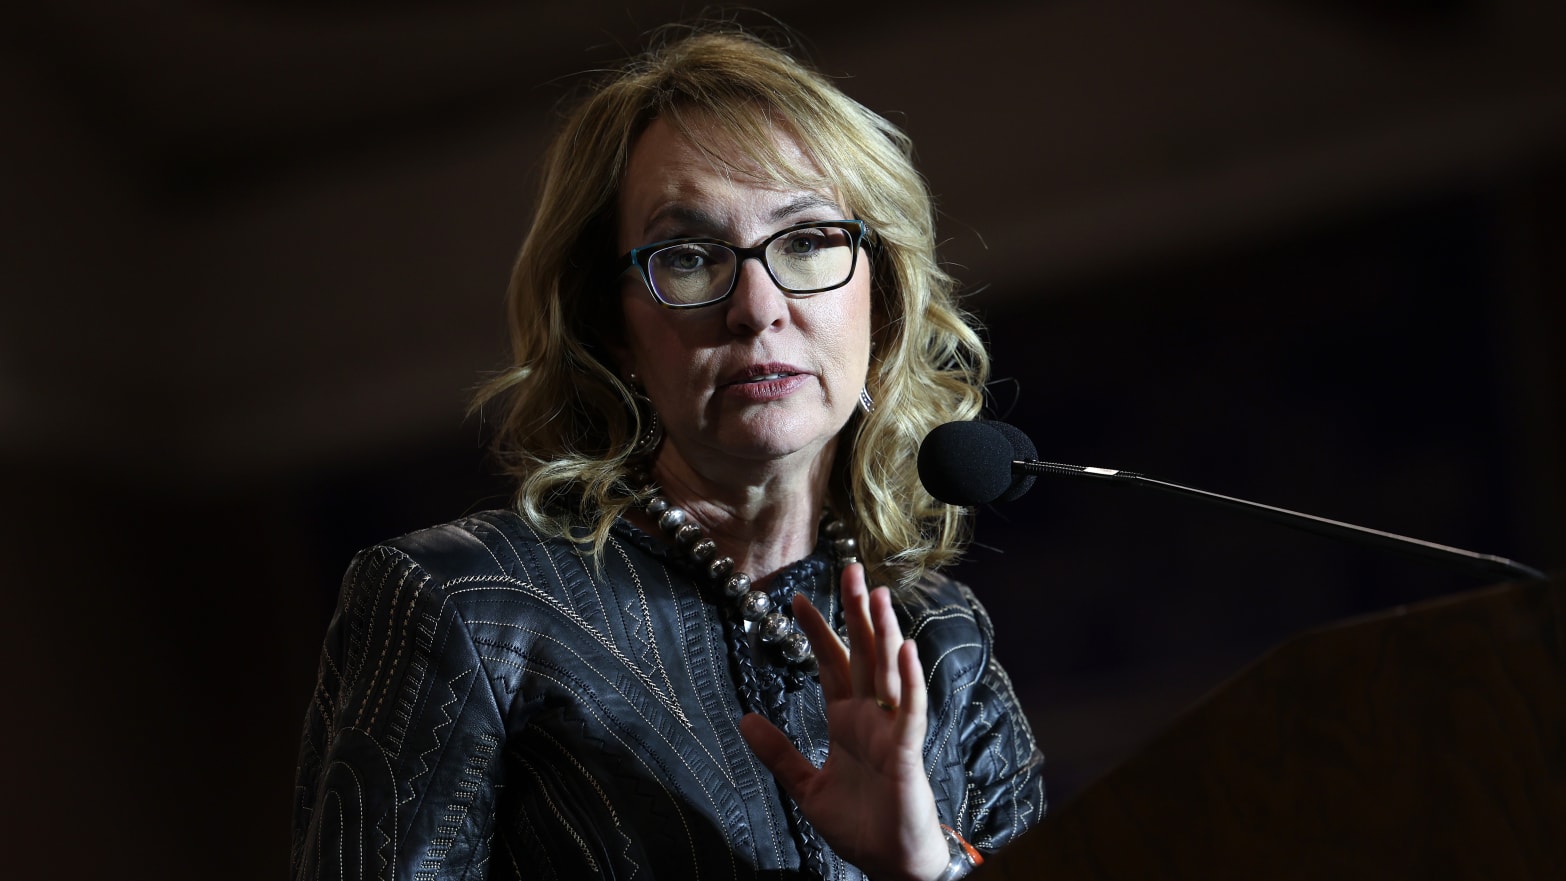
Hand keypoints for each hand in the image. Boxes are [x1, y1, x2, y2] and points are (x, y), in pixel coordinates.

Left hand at [740, 564, 949, 880]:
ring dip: (884, 632)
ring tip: (878, 594)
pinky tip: (906, 648)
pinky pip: (910, 710)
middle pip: (864, 654)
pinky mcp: (908, 752)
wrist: (889, 864)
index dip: (817, 631)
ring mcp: (892, 731)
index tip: (796, 599)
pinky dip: (910, 679)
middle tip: (850, 569)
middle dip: (857, 613)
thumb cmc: (858, 825)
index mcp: (847, 721)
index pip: (832, 664)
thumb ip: (779, 754)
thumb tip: (744, 720)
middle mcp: (872, 717)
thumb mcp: (806, 788)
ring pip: (889, 671)